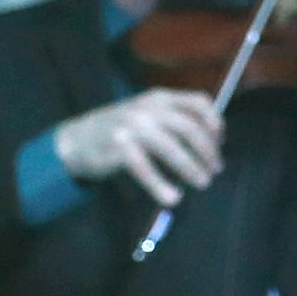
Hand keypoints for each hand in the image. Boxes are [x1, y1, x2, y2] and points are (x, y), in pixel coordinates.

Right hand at [53, 89, 223, 206]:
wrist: (75, 140)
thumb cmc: (118, 128)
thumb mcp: (146, 113)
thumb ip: (173, 119)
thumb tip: (210, 141)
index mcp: (160, 97)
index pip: (198, 102)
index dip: (215, 122)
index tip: (221, 142)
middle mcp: (149, 108)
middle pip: (189, 128)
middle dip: (207, 151)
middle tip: (216, 170)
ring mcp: (133, 126)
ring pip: (172, 149)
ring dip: (191, 168)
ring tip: (203, 183)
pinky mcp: (119, 148)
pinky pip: (146, 169)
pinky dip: (162, 186)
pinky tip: (173, 198)